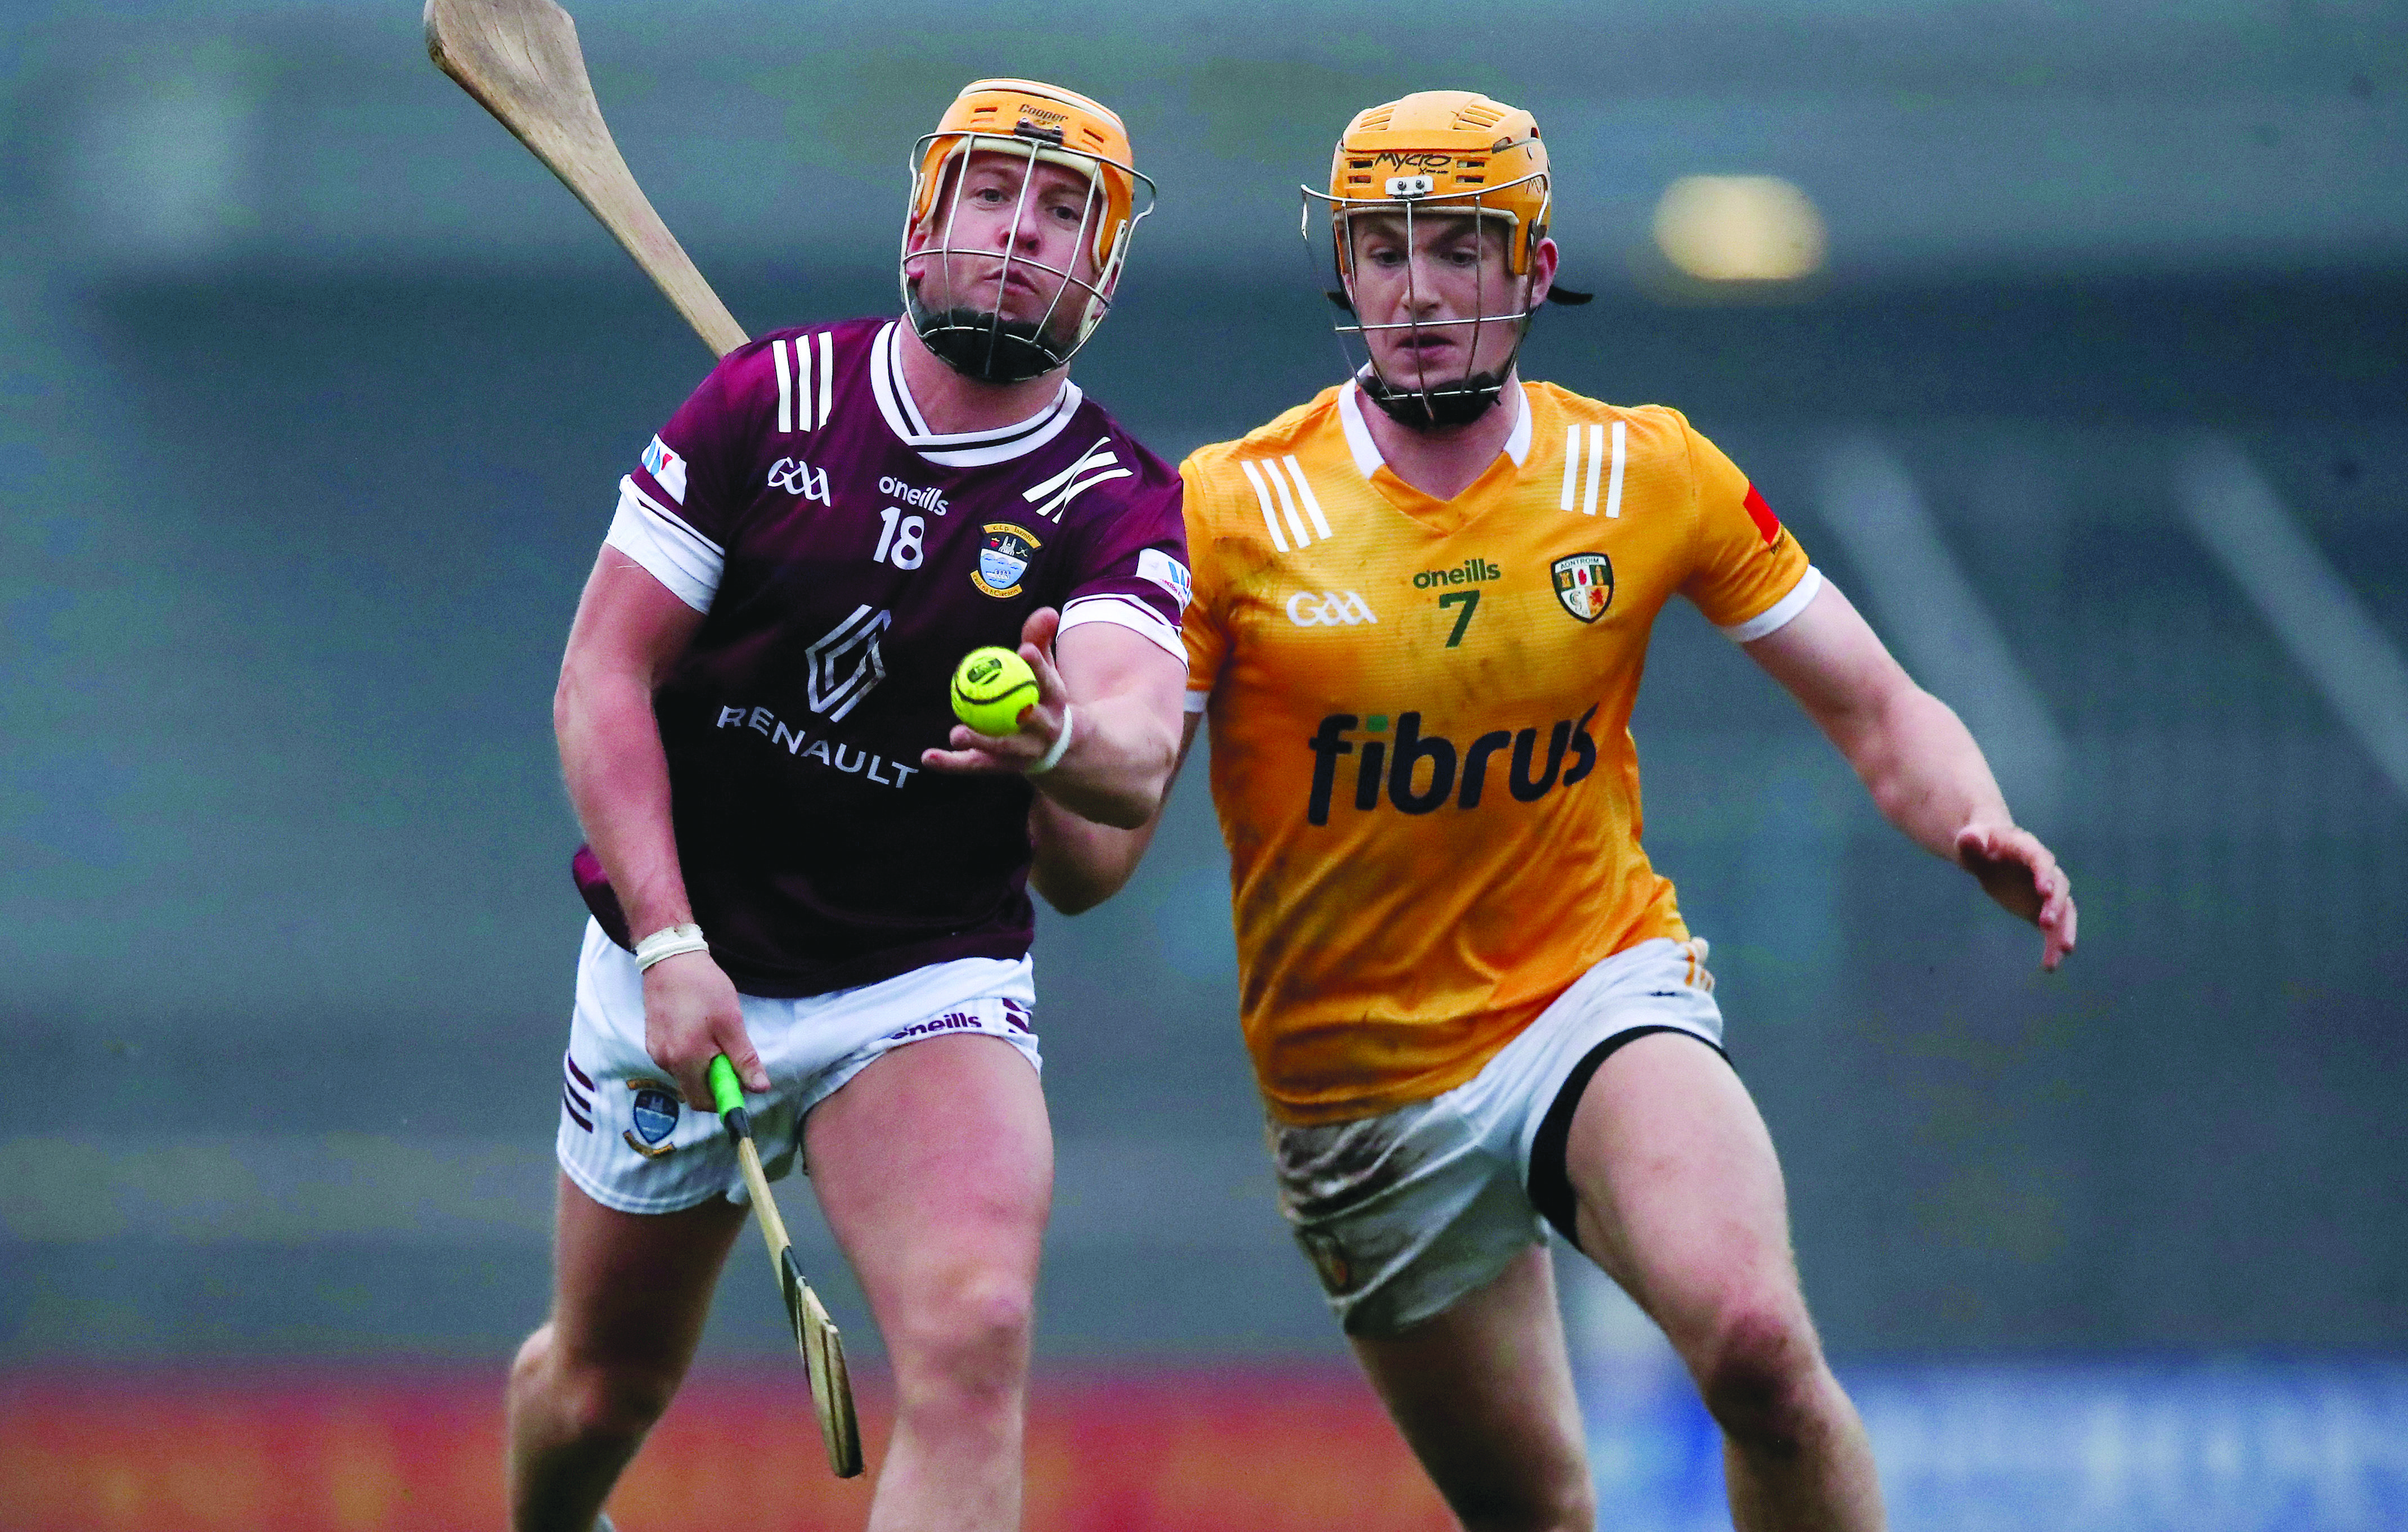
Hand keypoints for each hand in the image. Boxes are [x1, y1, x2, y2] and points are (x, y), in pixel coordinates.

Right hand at [641, 950, 768, 1107]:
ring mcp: (655, 1052)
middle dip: (716, 1081)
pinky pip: (676, 1060)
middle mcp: (665, 1061)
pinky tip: (699, 1030)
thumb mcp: (731, 1023)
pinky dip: (692, 1055)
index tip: (740, 1085)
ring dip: (704, 1065)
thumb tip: (760, 1088)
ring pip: (686, 1074)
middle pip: (694, 1090)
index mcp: (685, 1060)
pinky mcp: (652, 1041)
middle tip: (731, 1054)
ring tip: (715, 1035)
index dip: (725, 1100)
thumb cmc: (703, 987)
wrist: (670, 959)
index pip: (704, 1102)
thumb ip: (744, 1059)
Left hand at [921, 607, 1076, 777]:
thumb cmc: (1045, 699)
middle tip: (992, 700)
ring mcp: (1024, 753)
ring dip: (980, 741)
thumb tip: (1047, 611)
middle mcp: (1044, 731)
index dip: (1038, 667)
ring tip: (956, 734)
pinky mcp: (1002, 767)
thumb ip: (1041, 640)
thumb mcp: (1046, 672)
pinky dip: (950, 763)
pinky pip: (975, 765)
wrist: (1060, 749)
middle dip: (1019, 715)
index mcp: (1057, 703)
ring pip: (1002, 749)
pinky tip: (927, 757)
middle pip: (1032, 723)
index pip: (1048, 683)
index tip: (1024, 650)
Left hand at [1955, 823, 2077, 970]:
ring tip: (2064, 950)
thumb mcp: (1971, 840)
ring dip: (2064, 929)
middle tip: (2046, 922)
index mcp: (2027, 848)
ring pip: (2065, 910)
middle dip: (2055, 904)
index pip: (2040, 860)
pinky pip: (2054, 928)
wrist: (1986, 851)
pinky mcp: (2042, 907)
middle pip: (2059, 886)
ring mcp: (2046, 890)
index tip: (2044, 891)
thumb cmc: (1979, 842)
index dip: (2044, 874)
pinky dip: (2053, 945)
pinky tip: (2050, 965)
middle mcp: (2044, 870)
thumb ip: (1971, 840)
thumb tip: (1970, 838)